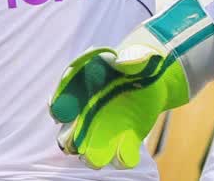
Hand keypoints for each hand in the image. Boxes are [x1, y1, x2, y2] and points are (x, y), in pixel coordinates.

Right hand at [50, 0, 213, 169]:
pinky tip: (128, 155)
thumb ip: (129, 59)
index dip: (58, 106)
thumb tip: (124, 62)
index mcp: (81, 86)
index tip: (61, 113)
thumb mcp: (135, 56)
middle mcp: (86, 111)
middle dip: (70, 140)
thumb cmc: (137, 61)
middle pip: (68, 132)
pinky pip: (118, 156)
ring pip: (88, 150)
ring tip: (98, 157)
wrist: (154, 75)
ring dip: (91, 155)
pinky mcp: (124, 139)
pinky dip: (122, 158)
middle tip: (75, 144)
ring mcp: (103, 128)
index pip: (61, 98)